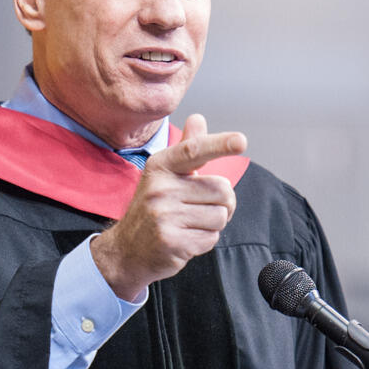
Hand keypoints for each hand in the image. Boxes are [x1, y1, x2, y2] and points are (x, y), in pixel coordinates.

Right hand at [91, 115, 247, 300]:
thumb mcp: (165, 176)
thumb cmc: (153, 209)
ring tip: (190, 224)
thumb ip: (186, 149)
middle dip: (223, 203)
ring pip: (221, 216)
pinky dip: (205, 241)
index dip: (220, 144)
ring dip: (213, 224)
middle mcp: (160, 188)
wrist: (126, 250)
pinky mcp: (171, 242)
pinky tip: (186, 239)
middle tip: (201, 209)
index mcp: (161, 166)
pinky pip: (211, 238)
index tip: (241, 141)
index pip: (194, 150)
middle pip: (222, 189)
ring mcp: (164, 215)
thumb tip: (198, 119)